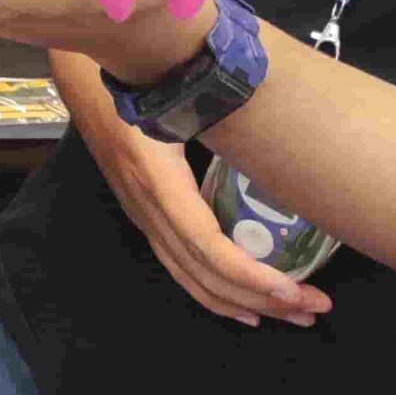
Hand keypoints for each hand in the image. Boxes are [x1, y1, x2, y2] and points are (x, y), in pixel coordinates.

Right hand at [78, 84, 329, 328]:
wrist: (82, 80)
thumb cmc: (133, 79)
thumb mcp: (177, 94)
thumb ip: (219, 108)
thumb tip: (276, 122)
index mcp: (157, 179)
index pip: (205, 245)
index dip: (248, 274)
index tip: (292, 290)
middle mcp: (146, 208)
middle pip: (203, 274)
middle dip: (261, 299)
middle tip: (313, 309)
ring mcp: (142, 216)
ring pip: (191, 279)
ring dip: (243, 303)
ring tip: (291, 314)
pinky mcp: (144, 216)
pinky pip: (181, 268)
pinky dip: (216, 293)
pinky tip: (246, 305)